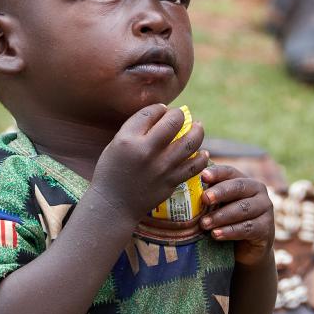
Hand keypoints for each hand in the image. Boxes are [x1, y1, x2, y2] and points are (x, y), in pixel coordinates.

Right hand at [91, 104, 207, 224]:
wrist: (113, 205)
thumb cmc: (112, 171)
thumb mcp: (115, 144)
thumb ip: (135, 129)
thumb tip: (162, 113)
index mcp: (127, 139)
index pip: (151, 112)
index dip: (159, 108)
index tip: (162, 110)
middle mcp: (145, 151)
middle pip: (173, 122)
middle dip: (179, 114)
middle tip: (180, 115)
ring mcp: (161, 167)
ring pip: (190, 142)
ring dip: (197, 130)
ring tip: (198, 126)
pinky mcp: (171, 182)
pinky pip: (194, 166)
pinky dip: (201, 157)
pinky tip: (201, 152)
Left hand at [198, 165, 274, 265]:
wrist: (247, 249)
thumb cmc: (228, 221)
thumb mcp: (219, 206)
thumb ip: (210, 196)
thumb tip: (184, 185)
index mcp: (245, 181)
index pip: (230, 172)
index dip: (217, 173)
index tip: (202, 176)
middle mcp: (259, 191)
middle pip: (238, 188)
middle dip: (220, 192)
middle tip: (204, 199)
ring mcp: (265, 210)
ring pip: (242, 209)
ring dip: (221, 216)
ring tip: (204, 224)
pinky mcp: (267, 229)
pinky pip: (247, 228)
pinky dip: (230, 231)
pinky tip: (216, 235)